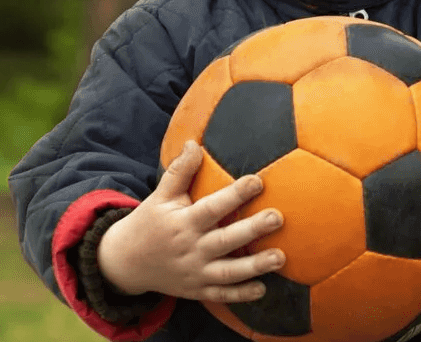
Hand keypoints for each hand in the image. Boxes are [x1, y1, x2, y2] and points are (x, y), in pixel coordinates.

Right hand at [97, 140, 284, 301]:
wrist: (123, 264)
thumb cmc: (150, 222)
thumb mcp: (160, 196)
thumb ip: (179, 171)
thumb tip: (194, 142)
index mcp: (183, 223)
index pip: (212, 208)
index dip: (235, 195)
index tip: (257, 180)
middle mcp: (191, 249)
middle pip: (225, 241)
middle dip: (252, 230)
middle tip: (278, 217)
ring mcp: (194, 273)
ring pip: (228, 272)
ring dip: (255, 267)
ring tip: (281, 258)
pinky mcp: (197, 290)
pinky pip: (221, 295)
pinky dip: (240, 295)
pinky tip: (263, 289)